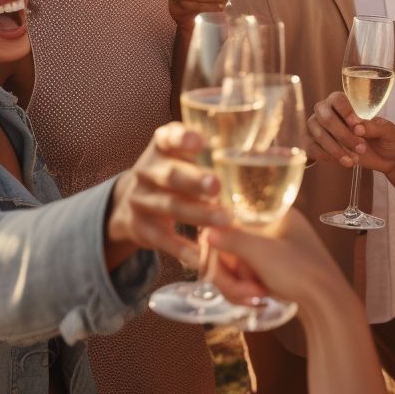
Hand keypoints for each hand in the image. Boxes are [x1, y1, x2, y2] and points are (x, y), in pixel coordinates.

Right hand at [105, 122, 229, 266]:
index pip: (167, 138)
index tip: (199, 142)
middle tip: (218, 186)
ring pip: (169, 206)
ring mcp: (140, 200)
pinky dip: (182, 249)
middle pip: (170, 175)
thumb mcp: (181, 157)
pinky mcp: (141, 228)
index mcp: (160, 148)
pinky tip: (201, 256)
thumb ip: (209, 153)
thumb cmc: (173, 174)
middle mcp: (146, 171)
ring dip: (198, 214)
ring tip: (225, 221)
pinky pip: (162, 239)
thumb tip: (263, 153)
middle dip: (194, 181)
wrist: (131, 204)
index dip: (181, 138)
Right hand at [203, 209, 349, 313]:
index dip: (221, 244)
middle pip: (230, 246)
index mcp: (275, 214)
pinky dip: (247, 291)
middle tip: (248, 290)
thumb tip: (206, 232)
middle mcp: (273, 228)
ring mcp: (273, 251)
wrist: (328, 307)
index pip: (232, 220)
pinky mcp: (273, 271)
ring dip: (239, 286)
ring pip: (235, 265)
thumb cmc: (301, 273)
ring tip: (256, 297)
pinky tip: (261, 299)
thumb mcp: (262, 254)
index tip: (217, 262)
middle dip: (232, 274)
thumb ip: (232, 239)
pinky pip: (245, 277)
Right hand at [306, 91, 394, 173]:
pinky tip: (342, 161)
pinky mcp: (316, 144)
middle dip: (342, 135)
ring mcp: (319, 128)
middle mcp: (328, 112)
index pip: (337, 100)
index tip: (357, 127)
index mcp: (345, 102)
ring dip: (336, 149)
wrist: (388, 158)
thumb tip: (357, 128)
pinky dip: (326, 155)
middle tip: (361, 147)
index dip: (345, 112)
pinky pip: (312, 147)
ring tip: (354, 160)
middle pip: (325, 118)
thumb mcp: (387, 130)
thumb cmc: (387, 138)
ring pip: (318, 134)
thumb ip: (373, 126)